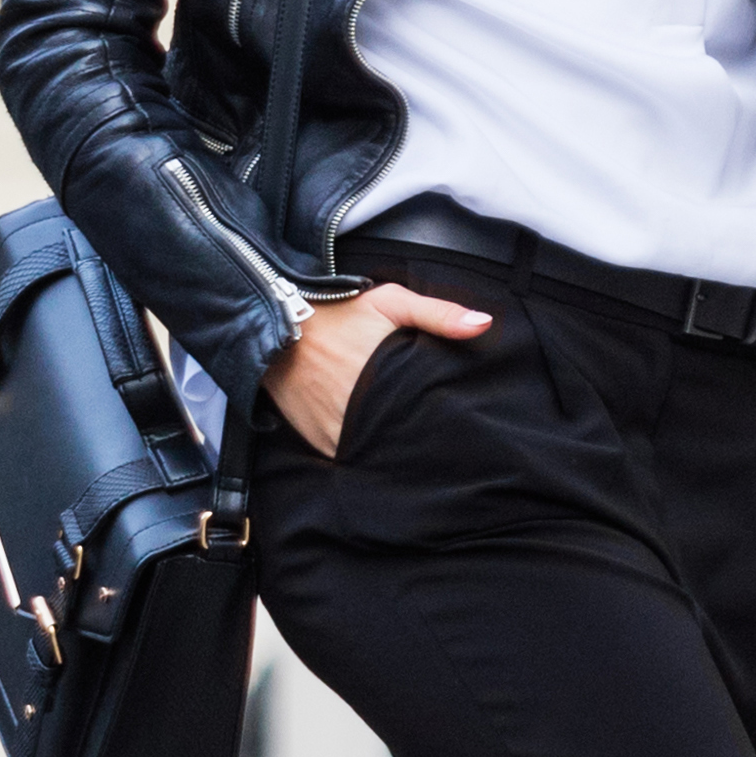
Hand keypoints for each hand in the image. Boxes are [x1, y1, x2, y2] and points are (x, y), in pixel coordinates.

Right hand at [263, 285, 489, 459]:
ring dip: (388, 442)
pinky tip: (369, 431)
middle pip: (403, 436)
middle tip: (421, 418)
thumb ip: (439, 314)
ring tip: (395, 426)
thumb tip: (484, 324)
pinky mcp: (322, 444)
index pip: (427, 417)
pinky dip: (361, 447)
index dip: (440, 417)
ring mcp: (339, 435)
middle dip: (415, 430)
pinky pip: (351, 454)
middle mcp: (362, 416)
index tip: (449, 415)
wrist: (272, 323)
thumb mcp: (390, 302)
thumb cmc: (336, 311)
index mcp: (387, 384)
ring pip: (378, 450)